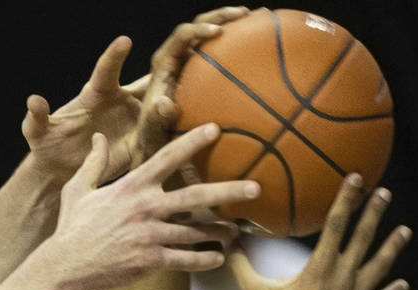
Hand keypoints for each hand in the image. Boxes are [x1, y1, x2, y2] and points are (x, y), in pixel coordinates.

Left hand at [22, 7, 249, 180]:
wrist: (67, 166)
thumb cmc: (52, 146)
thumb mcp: (40, 134)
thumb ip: (36, 118)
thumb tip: (32, 100)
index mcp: (98, 92)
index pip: (108, 71)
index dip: (113, 57)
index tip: (124, 42)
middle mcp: (127, 90)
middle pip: (164, 52)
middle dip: (195, 29)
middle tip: (225, 17)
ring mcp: (145, 103)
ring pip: (181, 69)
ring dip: (211, 44)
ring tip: (243, 20)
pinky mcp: (155, 123)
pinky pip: (184, 101)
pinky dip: (209, 85)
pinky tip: (245, 70)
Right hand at [44, 124, 254, 289]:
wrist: (65, 266)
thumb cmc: (71, 228)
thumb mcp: (77, 190)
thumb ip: (92, 163)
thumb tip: (96, 137)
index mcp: (131, 187)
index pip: (167, 158)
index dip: (193, 142)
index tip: (217, 129)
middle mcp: (145, 208)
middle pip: (195, 195)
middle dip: (229, 191)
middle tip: (256, 188)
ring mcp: (149, 235)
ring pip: (196, 231)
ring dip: (220, 231)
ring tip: (238, 231)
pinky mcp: (150, 261)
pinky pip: (185, 260)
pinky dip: (205, 260)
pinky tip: (219, 259)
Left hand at [132, 6, 250, 164]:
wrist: (160, 149)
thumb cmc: (155, 140)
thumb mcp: (153, 132)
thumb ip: (156, 119)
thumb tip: (165, 104)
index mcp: (164, 66)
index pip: (181, 36)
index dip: (198, 29)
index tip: (218, 32)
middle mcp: (178, 61)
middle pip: (198, 26)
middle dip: (221, 16)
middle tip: (245, 13)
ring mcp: (192, 66)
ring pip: (213, 36)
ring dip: (234, 24)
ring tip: (259, 17)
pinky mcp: (205, 75)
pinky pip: (223, 55)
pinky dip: (241, 45)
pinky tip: (264, 44)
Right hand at [228, 176, 411, 289]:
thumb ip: (240, 263)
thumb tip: (226, 239)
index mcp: (318, 269)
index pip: (335, 225)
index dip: (346, 199)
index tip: (356, 179)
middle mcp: (342, 279)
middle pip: (363, 238)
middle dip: (374, 212)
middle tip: (384, 192)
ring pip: (380, 265)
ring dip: (393, 246)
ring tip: (404, 230)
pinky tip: (401, 284)